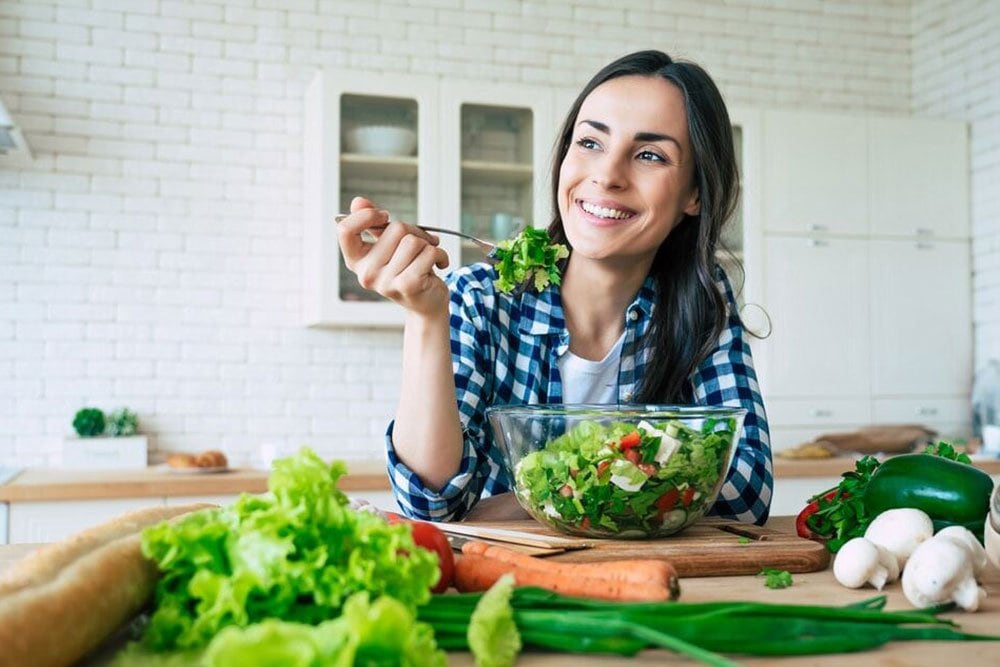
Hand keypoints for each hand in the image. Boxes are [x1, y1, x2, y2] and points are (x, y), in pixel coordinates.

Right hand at [336, 196, 450, 316]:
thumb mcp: (388, 246)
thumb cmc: (407, 270)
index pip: (345, 230)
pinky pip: (428, 252)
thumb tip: (358, 201)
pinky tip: (438, 265)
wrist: (426, 304)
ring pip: (413, 240)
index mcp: (356, 261)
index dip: (367, 216)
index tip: (383, 217)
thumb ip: (372, 223)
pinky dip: (440, 255)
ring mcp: (385, 282)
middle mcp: (366, 273)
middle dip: (414, 231)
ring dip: (428, 244)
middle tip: (419, 245)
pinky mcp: (408, 285)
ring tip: (427, 257)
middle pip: (394, 228)